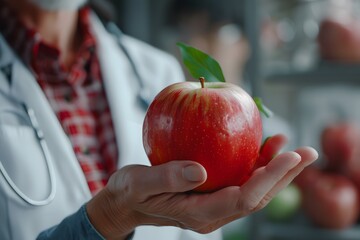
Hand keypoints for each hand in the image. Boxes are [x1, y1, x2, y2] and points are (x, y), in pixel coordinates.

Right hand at [86, 134, 317, 238]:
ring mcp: (214, 203)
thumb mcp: (140, 184)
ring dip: (276, 170)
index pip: (244, 199)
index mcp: (199, 213)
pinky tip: (264, 146)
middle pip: (258, 197)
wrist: (127, 202)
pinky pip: (241, 180)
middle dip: (285, 176)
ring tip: (293, 147)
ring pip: (254, 190)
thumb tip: (200, 170)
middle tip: (307, 152)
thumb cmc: (130, 192)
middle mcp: (213, 212)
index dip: (269, 178)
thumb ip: (167, 178)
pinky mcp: (213, 192)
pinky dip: (256, 164)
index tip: (290, 155)